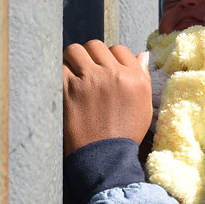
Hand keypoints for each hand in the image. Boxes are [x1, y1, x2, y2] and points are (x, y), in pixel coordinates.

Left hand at [63, 41, 152, 155]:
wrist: (106, 158)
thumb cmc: (126, 133)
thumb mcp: (144, 105)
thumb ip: (143, 76)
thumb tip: (142, 55)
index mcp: (133, 77)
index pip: (118, 49)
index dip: (109, 57)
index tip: (104, 69)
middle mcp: (112, 74)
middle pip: (95, 46)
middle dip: (90, 55)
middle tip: (87, 70)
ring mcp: (89, 80)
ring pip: (75, 50)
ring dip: (73, 59)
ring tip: (74, 73)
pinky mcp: (68, 89)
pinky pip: (60, 66)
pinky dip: (60, 72)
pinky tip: (64, 84)